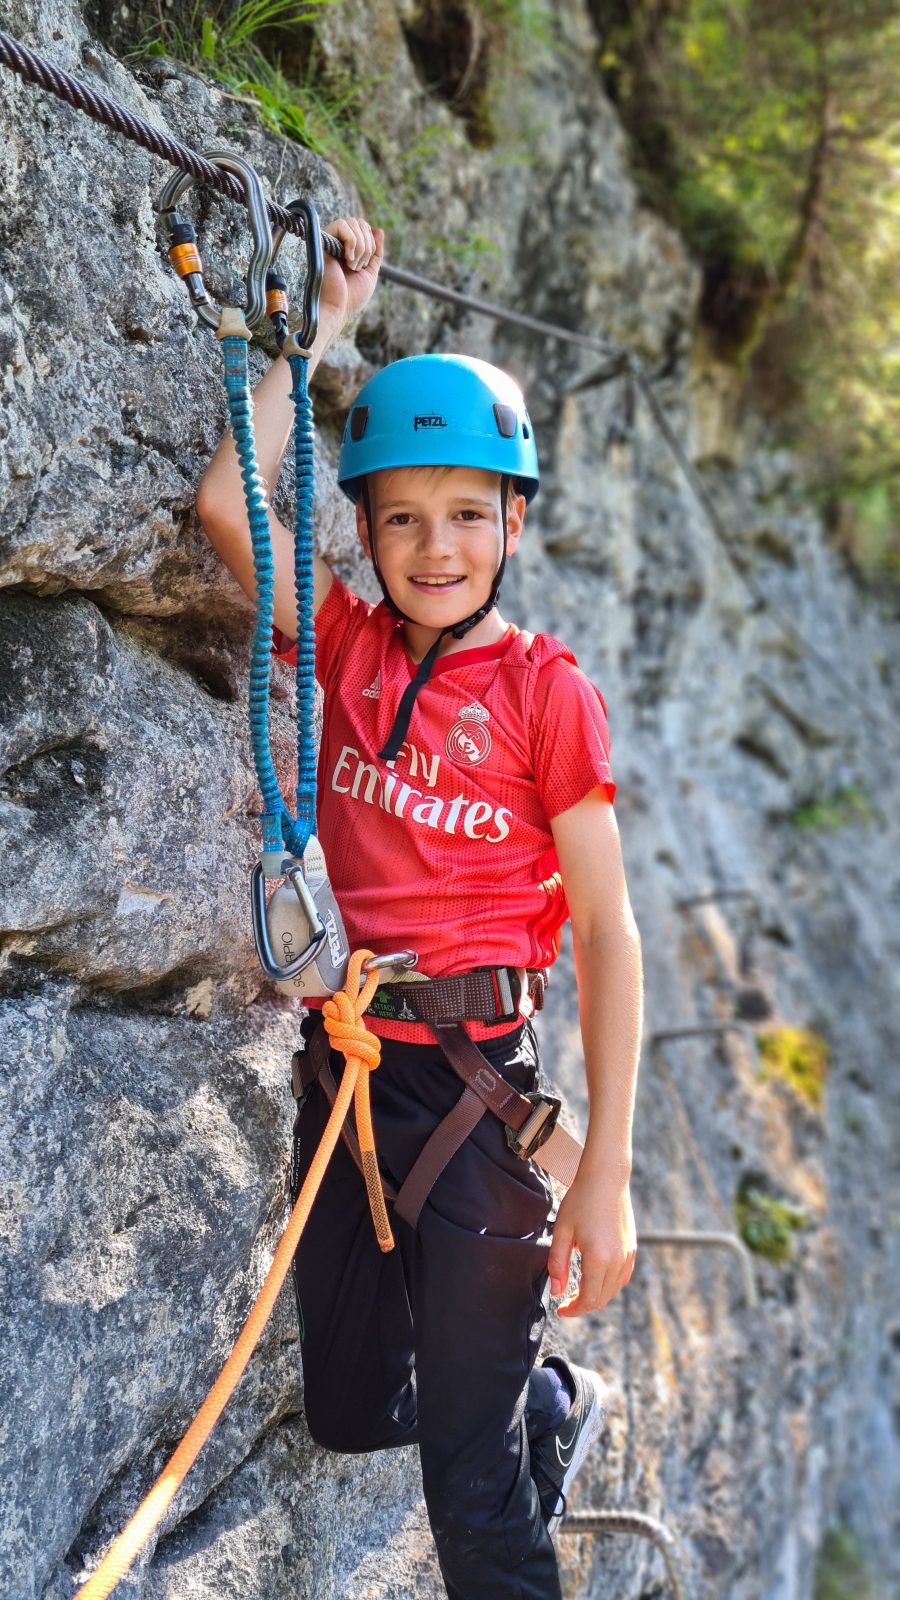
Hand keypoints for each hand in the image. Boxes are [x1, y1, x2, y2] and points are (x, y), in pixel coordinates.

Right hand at [318, 215, 383, 333]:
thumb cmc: (352, 296)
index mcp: (349, 249)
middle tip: (358, 267)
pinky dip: (351, 242)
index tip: (365, 264)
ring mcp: (330, 240)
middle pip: (361, 223)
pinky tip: (346, 259)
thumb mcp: (370, 272)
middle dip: (367, 246)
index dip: (371, 243)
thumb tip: (379, 229)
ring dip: (360, 247)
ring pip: (353, 222)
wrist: (337, 307)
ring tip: (352, 266)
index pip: (365, 228)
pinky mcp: (322, 240)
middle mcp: (338, 242)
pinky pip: (342, 225)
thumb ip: (376, 252)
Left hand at [548, 1172, 635, 1317]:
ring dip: (596, 1297)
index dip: (573, 1310)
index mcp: (598, 1258)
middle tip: (565, 1302)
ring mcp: (627, 1255)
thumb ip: (557, 1264)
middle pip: (601, 1299)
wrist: (606, 1178)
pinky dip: (609, 1286)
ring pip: (613, 1290)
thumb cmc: (581, 1200)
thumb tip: (557, 1292)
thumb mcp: (562, 1230)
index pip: (588, 1299)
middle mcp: (617, 1261)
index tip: (560, 1310)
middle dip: (582, 1306)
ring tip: (577, 1291)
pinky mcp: (632, 1249)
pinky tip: (595, 1278)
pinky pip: (622, 1278)